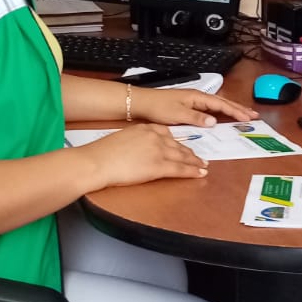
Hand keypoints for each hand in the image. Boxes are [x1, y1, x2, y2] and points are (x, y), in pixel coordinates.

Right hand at [82, 124, 208, 186]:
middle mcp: (155, 137)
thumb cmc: (102, 153)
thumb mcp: (121, 139)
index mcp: (145, 128)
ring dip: (195, 162)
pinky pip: (181, 169)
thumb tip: (136, 150)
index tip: (182, 145)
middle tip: (198, 157)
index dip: (176, 141)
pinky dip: (193, 171)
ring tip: (203, 165)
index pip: (166, 133)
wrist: (98, 161)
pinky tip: (201, 173)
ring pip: (183, 156)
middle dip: (189, 152)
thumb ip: (134, 142)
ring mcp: (159, 151)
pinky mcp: (159, 166)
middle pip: (177, 145)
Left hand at [133, 86, 256, 126]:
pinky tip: (223, 116)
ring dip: (232, 109)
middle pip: (223, 102)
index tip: (248, 118)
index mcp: (197, 97)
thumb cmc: (158, 107)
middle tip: (254, 115)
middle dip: (239, 108)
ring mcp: (194, 100)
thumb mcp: (177, 114)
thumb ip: (196, 118)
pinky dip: (221, 111)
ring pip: (218, 105)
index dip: (235, 111)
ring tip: (244, 115)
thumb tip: (214, 121)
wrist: (142, 103)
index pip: (221, 104)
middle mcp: (197, 97)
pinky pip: (210, 108)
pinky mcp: (189, 105)